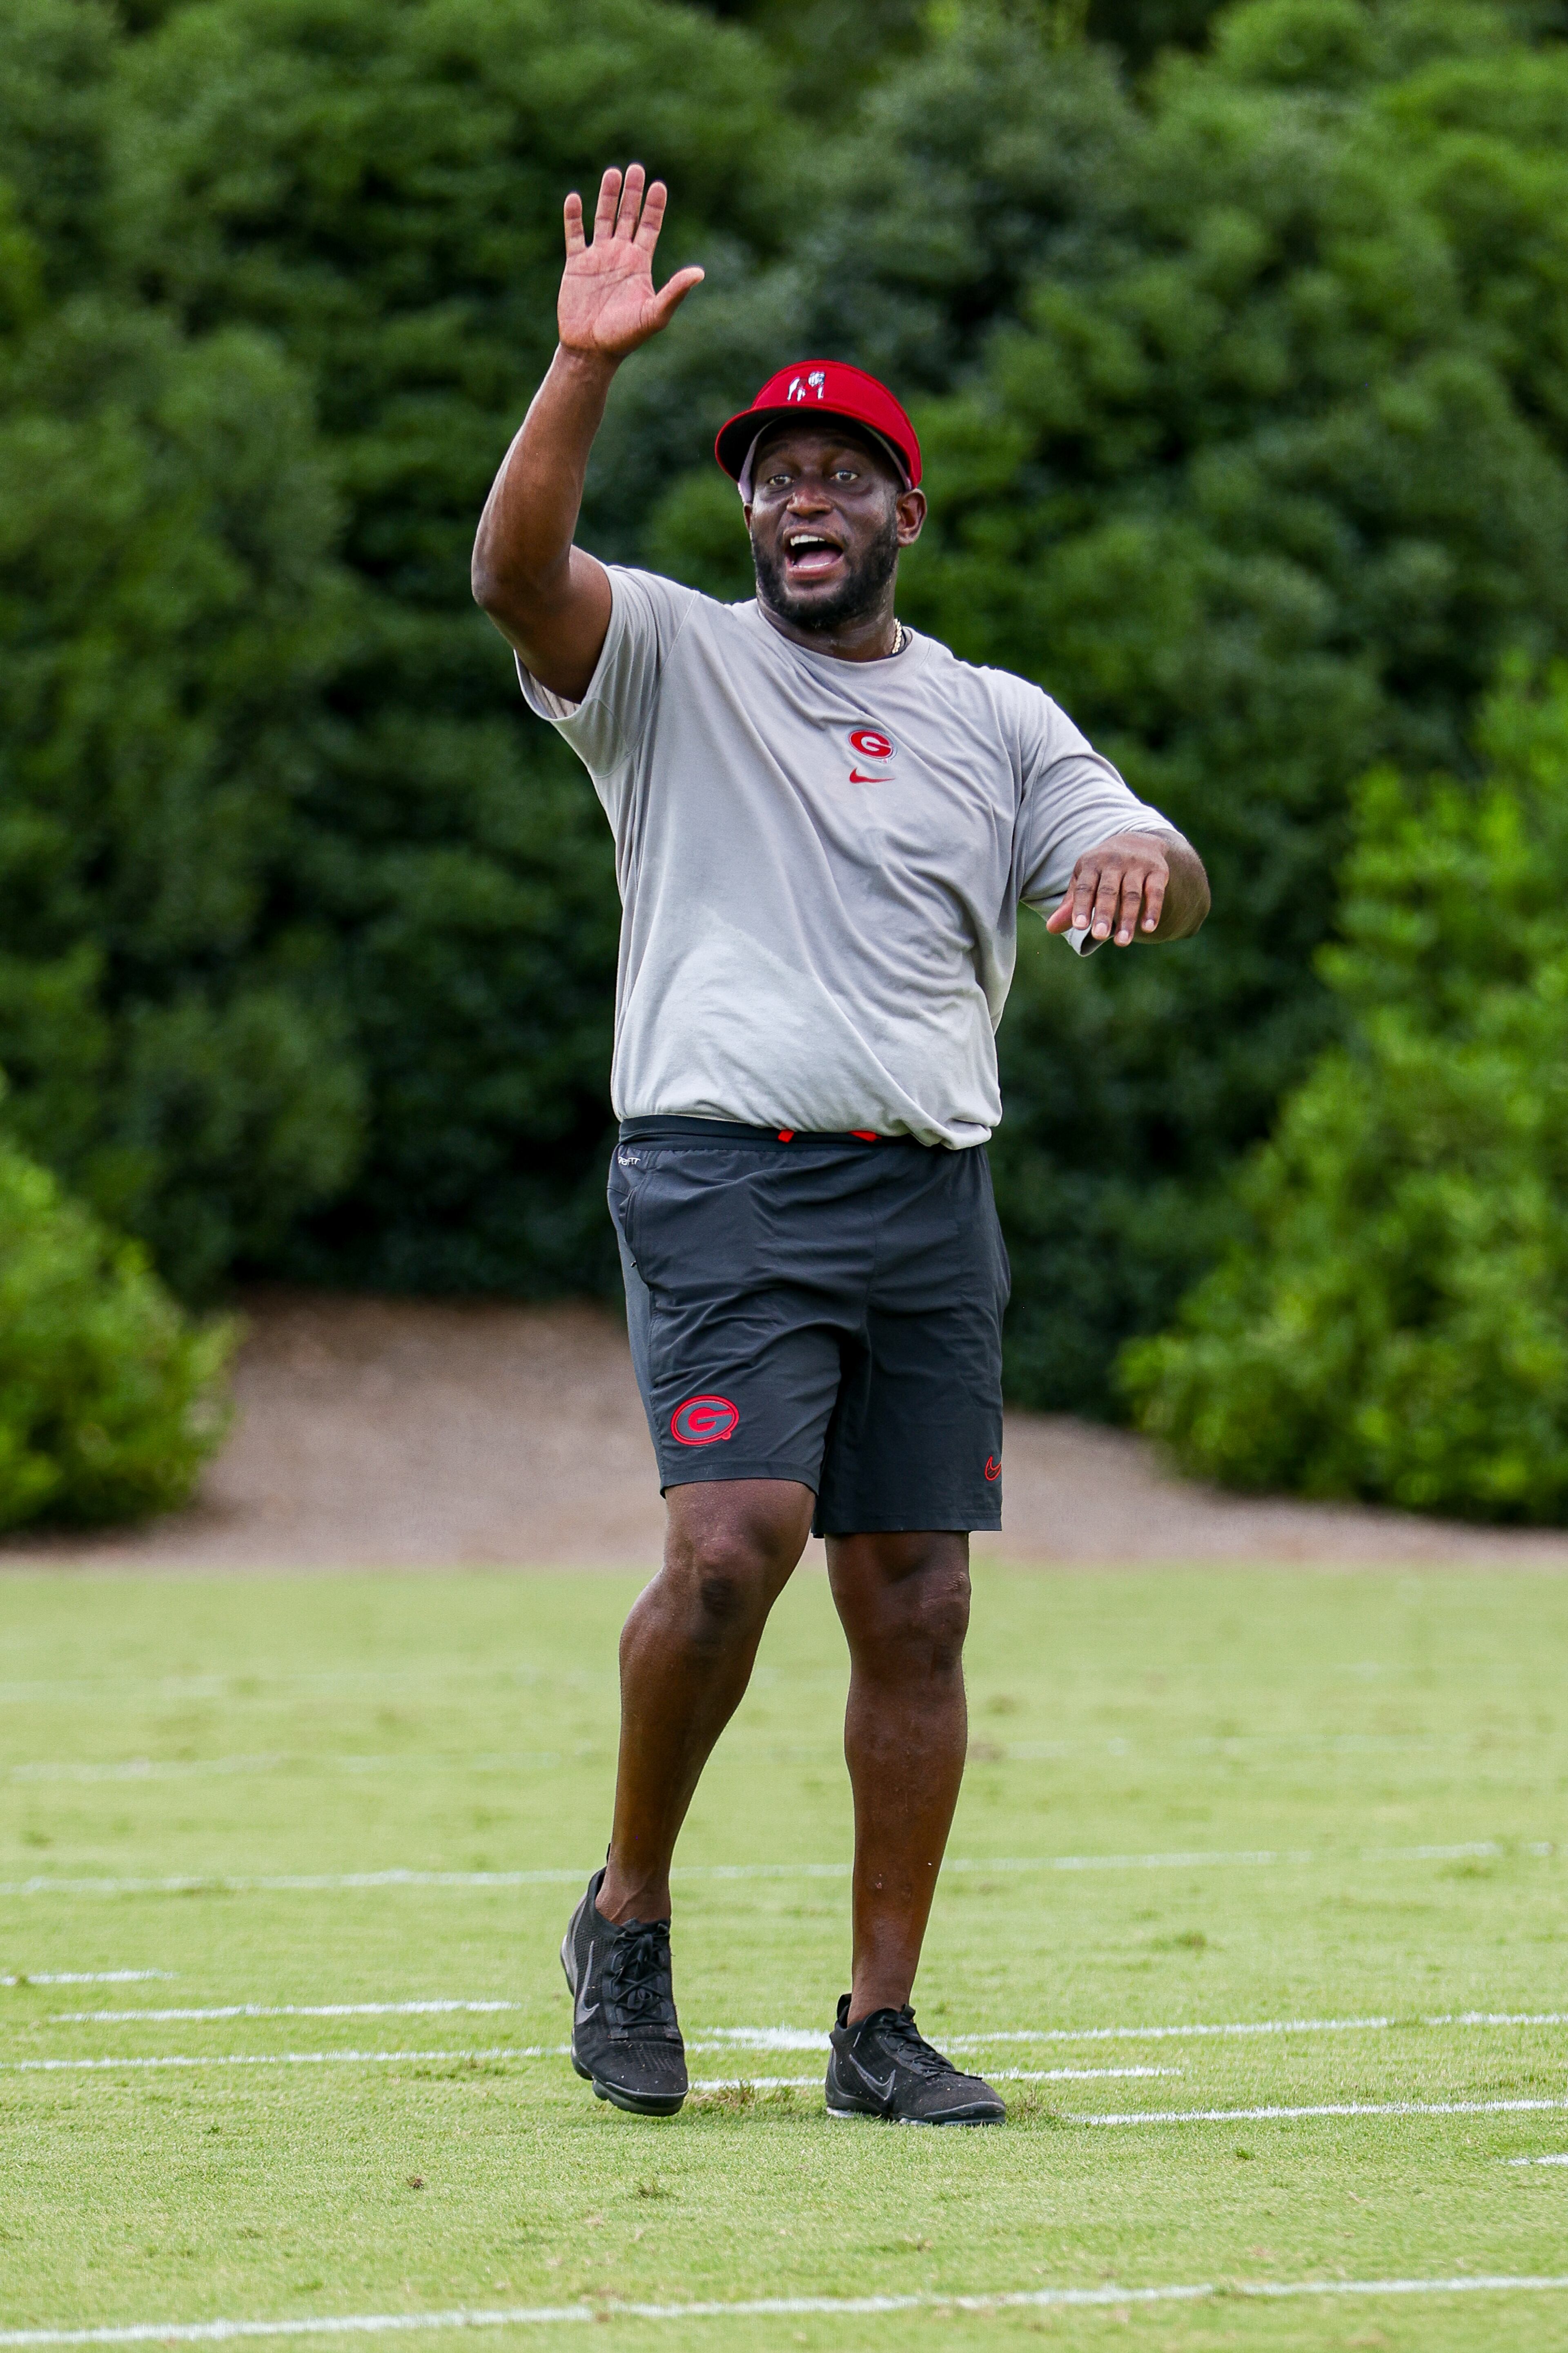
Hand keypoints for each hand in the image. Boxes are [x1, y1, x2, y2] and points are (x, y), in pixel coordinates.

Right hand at [558, 164, 703, 361]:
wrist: (592, 351)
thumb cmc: (625, 337)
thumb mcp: (655, 314)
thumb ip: (675, 291)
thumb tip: (700, 273)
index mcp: (640, 264)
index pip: (649, 227)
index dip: (654, 207)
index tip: (659, 185)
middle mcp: (620, 256)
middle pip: (628, 216)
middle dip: (632, 193)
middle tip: (636, 168)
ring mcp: (597, 258)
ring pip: (603, 218)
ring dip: (607, 196)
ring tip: (613, 172)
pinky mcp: (575, 265)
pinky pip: (574, 235)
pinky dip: (573, 217)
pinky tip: (575, 198)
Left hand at [1045, 831, 1172, 945]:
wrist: (1138, 842)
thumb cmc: (1103, 870)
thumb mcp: (1084, 880)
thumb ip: (1071, 905)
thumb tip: (1051, 929)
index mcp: (1091, 863)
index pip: (1085, 887)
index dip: (1080, 906)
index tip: (1079, 926)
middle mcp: (1114, 862)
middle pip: (1108, 891)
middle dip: (1103, 913)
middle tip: (1098, 936)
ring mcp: (1137, 865)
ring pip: (1132, 894)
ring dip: (1127, 919)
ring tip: (1122, 942)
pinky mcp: (1157, 870)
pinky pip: (1155, 892)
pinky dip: (1152, 910)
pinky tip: (1148, 928)